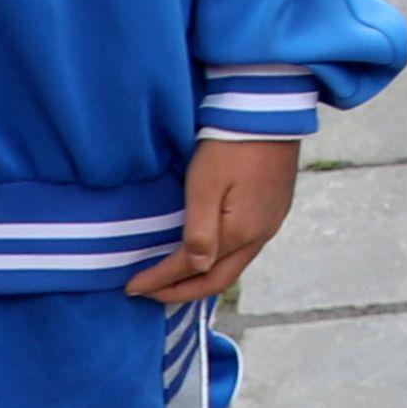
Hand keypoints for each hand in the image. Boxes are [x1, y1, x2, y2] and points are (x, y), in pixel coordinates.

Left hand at [130, 135, 297, 302]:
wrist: (270, 113)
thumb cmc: (231, 145)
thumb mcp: (206, 184)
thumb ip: (199, 230)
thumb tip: (195, 267)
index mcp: (241, 233)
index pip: (193, 268)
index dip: (161, 280)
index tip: (132, 287)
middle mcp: (260, 236)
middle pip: (218, 281)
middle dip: (180, 292)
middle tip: (149, 293)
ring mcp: (270, 224)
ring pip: (233, 267)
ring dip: (200, 278)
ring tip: (172, 280)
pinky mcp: (274, 211)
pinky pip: (244, 250)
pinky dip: (218, 261)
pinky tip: (205, 254)